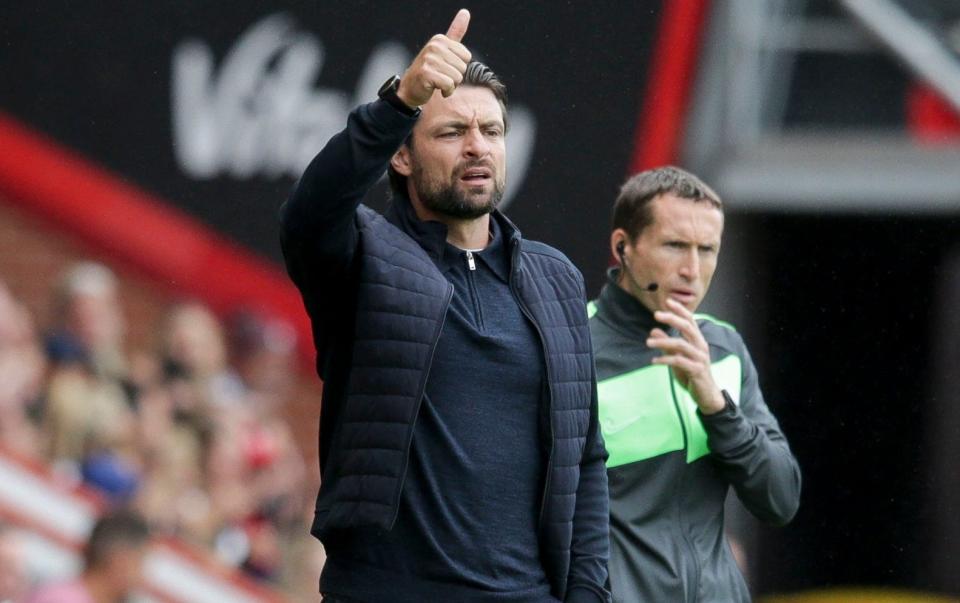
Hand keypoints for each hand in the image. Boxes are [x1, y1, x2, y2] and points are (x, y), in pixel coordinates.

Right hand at [397, 9, 472, 106]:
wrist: (410, 89)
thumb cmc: (430, 71)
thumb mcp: (443, 50)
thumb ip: (455, 33)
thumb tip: (466, 12)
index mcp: (440, 39)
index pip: (467, 57)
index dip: (458, 67)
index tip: (445, 68)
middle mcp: (434, 46)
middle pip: (463, 67)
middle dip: (455, 77)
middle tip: (440, 77)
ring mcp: (429, 59)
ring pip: (457, 77)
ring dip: (450, 86)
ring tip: (437, 83)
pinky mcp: (427, 73)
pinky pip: (449, 85)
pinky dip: (446, 91)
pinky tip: (435, 89)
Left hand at [647, 298, 725, 414]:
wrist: (706, 395)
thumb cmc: (692, 374)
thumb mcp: (677, 358)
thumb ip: (667, 344)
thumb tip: (654, 330)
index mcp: (697, 341)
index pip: (690, 321)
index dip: (680, 310)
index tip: (667, 301)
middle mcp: (700, 347)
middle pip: (687, 327)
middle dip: (672, 319)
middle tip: (656, 314)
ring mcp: (700, 358)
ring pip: (681, 344)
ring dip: (663, 342)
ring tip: (648, 342)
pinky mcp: (696, 370)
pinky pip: (679, 361)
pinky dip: (665, 360)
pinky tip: (654, 361)